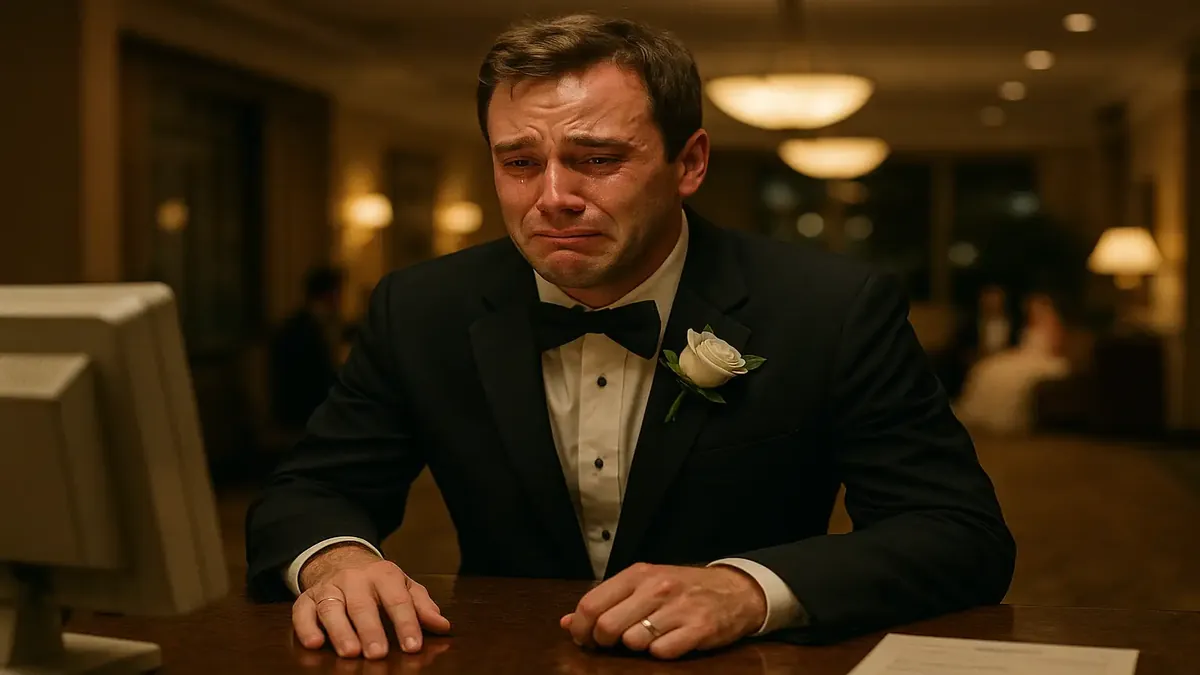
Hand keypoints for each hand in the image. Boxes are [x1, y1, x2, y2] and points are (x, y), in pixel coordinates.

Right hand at [293, 543, 450, 658]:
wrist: (339, 559)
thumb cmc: (378, 581)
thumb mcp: (403, 586)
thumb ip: (421, 605)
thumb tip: (443, 626)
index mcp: (383, 574)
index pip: (397, 600)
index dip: (406, 623)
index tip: (413, 646)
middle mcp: (354, 579)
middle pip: (362, 605)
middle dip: (371, 630)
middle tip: (378, 653)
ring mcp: (328, 587)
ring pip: (332, 608)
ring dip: (340, 631)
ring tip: (350, 651)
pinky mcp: (306, 599)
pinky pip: (302, 612)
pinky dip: (306, 628)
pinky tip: (315, 643)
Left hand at [560, 563, 766, 659]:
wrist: (734, 590)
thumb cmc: (682, 588)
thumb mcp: (643, 585)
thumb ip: (606, 601)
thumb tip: (566, 622)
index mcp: (638, 574)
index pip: (592, 603)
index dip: (581, 627)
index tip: (584, 638)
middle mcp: (656, 587)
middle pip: (608, 626)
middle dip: (604, 642)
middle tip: (612, 644)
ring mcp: (678, 608)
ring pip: (633, 642)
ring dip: (634, 647)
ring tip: (645, 639)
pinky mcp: (698, 629)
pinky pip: (662, 652)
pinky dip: (660, 653)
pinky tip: (668, 642)